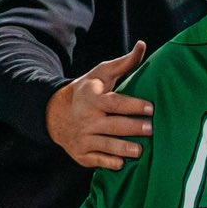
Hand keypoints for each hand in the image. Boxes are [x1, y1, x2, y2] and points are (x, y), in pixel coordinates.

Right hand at [45, 42, 152, 170]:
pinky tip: (123, 162)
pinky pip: (98, 161)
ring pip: (107, 146)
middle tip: (152, 130)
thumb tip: (142, 45)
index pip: (116, 103)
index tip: (152, 108)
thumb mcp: (100, 75)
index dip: (134, 106)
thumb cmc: (87, 92)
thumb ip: (124, 63)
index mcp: (94, 99)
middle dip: (134, 128)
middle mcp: (87, 120)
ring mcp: (83, 138)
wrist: (54, 113)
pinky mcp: (82, 154)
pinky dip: (110, 162)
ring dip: (125, 149)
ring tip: (141, 150)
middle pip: (114, 126)